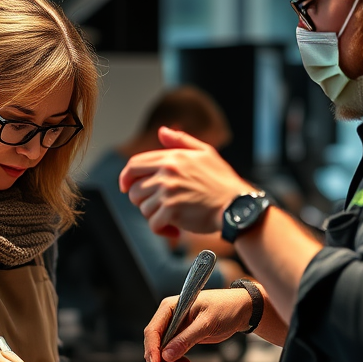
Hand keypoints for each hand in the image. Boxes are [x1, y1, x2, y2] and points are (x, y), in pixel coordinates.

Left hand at [119, 127, 252, 236]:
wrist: (237, 206)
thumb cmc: (222, 180)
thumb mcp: (205, 153)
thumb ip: (181, 141)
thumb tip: (162, 131)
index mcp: (172, 157)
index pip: (134, 165)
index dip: (125, 177)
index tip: (125, 187)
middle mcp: (167, 173)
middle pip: (133, 190)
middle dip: (141, 201)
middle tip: (157, 206)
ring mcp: (168, 192)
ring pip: (143, 208)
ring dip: (154, 216)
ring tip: (170, 216)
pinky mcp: (172, 211)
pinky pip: (153, 224)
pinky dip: (162, 229)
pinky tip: (174, 229)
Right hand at [144, 289, 252, 361]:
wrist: (240, 310)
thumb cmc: (225, 309)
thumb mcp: (207, 323)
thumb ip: (186, 339)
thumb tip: (166, 355)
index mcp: (171, 307)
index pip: (154, 330)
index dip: (152, 348)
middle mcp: (170, 317)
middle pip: (156, 342)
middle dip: (159, 360)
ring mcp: (176, 327)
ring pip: (163, 350)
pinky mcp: (183, 336)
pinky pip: (174, 352)